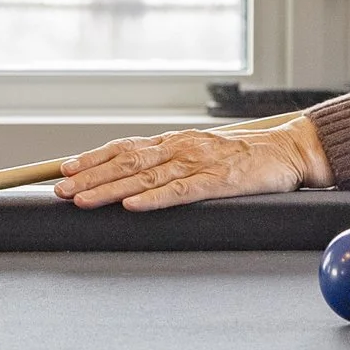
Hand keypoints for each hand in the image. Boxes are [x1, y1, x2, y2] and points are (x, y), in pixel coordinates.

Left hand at [55, 114, 334, 211]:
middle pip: (126, 162)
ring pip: (146, 178)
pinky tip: (133, 207)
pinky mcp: (220, 181)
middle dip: (89, 176)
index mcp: (174, 142)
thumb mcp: (201, 154)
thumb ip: (171, 165)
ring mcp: (199, 163)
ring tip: (82, 199)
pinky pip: (182, 192)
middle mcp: (181, 148)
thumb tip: (133, 181)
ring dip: (110, 189)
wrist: (289, 151)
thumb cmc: (244, 157)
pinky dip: (155, 199)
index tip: (63, 168)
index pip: (124, 148)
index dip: (92, 158)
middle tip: (60, 188)